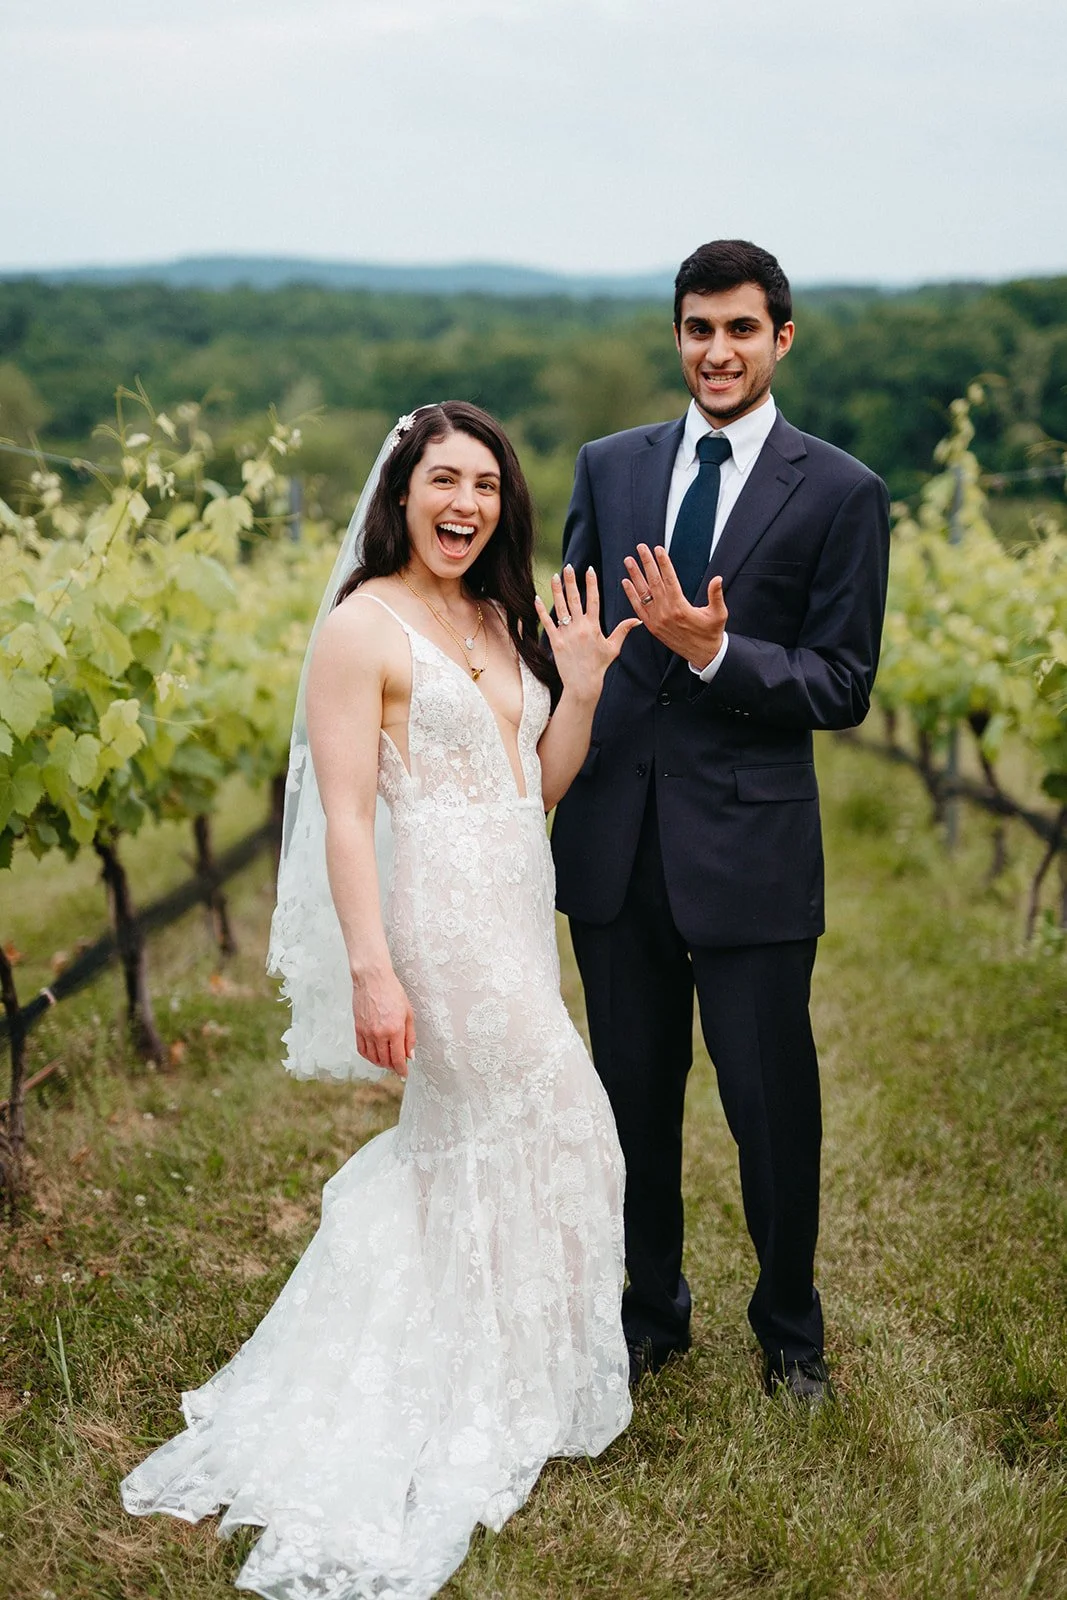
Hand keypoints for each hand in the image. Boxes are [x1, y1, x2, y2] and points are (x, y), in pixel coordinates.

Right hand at [352, 966, 415, 1077]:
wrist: (372, 979)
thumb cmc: (392, 992)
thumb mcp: (408, 1013)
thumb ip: (410, 1036)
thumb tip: (411, 1055)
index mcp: (395, 1030)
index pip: (398, 1059)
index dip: (402, 1069)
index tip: (404, 1074)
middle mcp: (379, 1034)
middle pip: (385, 1061)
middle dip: (393, 1067)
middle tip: (398, 1066)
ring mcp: (367, 1032)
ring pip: (373, 1058)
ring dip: (381, 1063)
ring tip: (387, 1062)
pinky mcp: (358, 1029)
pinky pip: (362, 1050)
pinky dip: (369, 1056)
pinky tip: (375, 1055)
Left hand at [535, 565, 641, 696]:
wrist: (583, 684)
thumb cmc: (599, 666)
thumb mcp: (613, 647)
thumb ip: (623, 630)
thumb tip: (637, 620)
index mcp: (594, 626)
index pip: (593, 599)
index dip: (591, 583)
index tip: (589, 569)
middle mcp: (579, 627)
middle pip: (574, 599)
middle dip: (571, 581)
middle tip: (569, 567)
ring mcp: (566, 634)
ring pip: (560, 607)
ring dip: (557, 590)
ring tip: (555, 576)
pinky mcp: (555, 641)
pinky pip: (547, 622)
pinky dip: (542, 610)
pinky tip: (537, 598)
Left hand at [621, 544, 727, 669]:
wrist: (703, 655)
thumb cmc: (712, 633)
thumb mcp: (719, 614)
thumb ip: (716, 595)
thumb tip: (717, 579)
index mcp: (681, 607)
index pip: (669, 579)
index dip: (663, 562)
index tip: (658, 549)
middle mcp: (666, 612)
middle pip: (654, 582)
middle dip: (647, 563)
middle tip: (641, 547)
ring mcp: (656, 620)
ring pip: (643, 593)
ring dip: (635, 575)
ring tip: (629, 560)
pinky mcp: (652, 627)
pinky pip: (638, 608)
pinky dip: (631, 595)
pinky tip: (626, 582)